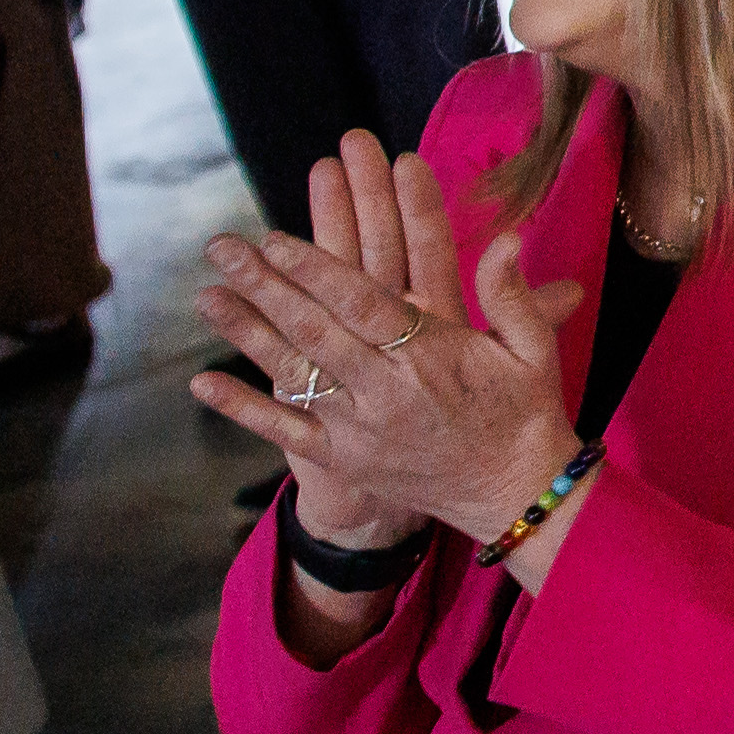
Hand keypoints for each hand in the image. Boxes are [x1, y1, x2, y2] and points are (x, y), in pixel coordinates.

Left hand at [187, 136, 587, 562]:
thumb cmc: (524, 414)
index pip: (361, 303)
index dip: (315, 269)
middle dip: (264, 285)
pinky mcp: (346, 459)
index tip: (275, 237)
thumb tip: (506, 238)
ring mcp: (359, 430)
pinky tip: (202, 381)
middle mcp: (386, 392)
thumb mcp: (531, 350)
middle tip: (222, 247)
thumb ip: (510, 294)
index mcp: (430, 358)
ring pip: (294, 373)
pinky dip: (243, 407)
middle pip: (313, 330)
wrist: (515, 496)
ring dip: (245, 332)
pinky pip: (286, 431)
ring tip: (205, 295)